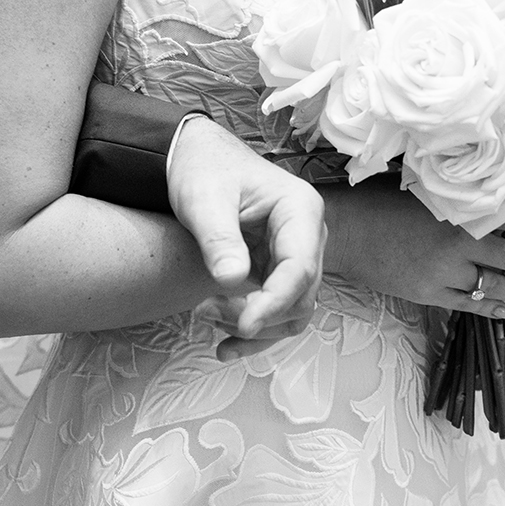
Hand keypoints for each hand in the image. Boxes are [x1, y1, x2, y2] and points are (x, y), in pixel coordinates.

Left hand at [167, 115, 326, 349]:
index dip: (274, 302)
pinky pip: (277, 311)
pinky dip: (255, 332)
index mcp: (300, 210)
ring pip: (292, 311)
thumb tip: (232, 281)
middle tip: (204, 311)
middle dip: (256, 314)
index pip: (299, 269)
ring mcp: (295, 256)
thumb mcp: (204, 199)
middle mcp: (307, 236)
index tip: (244, 325)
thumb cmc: (204, 169)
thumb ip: (219, 239)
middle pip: (299, 295)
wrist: (197, 159)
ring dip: (256, 329)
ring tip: (206, 319)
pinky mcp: (277, 271)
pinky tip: (225, 347)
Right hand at [324, 183, 504, 313]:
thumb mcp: (426, 192)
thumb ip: (461, 203)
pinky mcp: (425, 293)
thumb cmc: (380, 200)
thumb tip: (497, 208)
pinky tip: (504, 309)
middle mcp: (455, 252)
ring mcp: (440, 276)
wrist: (344, 230)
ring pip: (489, 290)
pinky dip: (487, 307)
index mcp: (459, 222)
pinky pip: (464, 304)